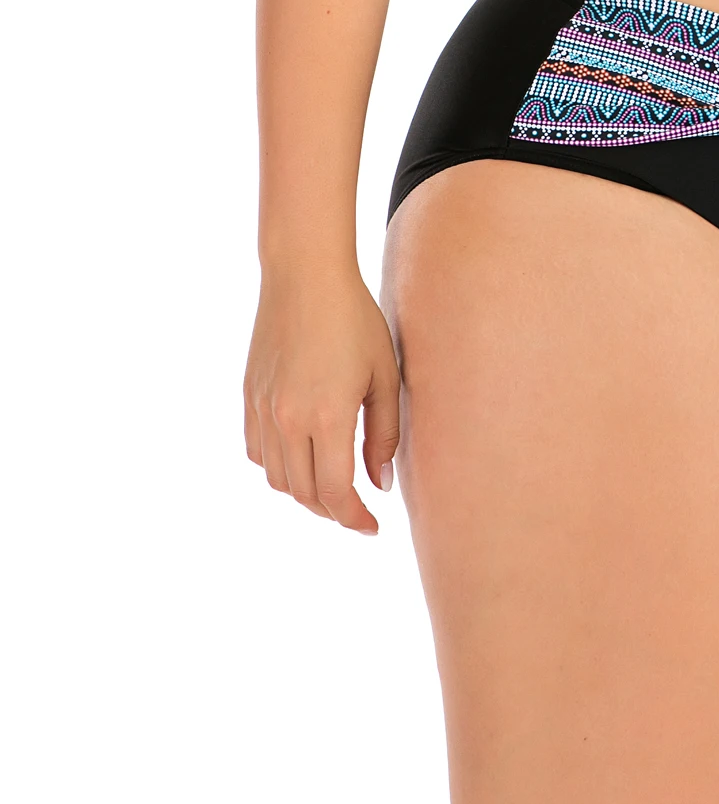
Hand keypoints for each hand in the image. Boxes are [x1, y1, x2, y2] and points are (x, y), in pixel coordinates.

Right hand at [243, 265, 400, 532]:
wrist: (305, 276)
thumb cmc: (354, 319)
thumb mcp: (382, 376)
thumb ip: (383, 434)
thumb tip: (379, 484)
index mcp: (327, 415)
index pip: (335, 493)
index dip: (354, 518)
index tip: (372, 527)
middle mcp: (288, 419)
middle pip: (305, 493)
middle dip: (333, 510)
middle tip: (356, 510)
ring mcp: (263, 409)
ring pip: (278, 478)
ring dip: (304, 493)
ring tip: (332, 487)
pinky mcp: (250, 397)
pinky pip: (258, 452)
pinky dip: (279, 467)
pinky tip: (302, 457)